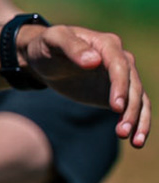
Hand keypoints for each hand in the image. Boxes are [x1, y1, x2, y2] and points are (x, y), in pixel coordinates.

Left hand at [21, 24, 148, 146]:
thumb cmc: (46, 45)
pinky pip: (132, 107)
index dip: (119, 86)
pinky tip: (135, 140)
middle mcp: (120, 59)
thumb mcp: (53, 40)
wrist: (43, 57)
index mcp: (107, 44)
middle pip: (133, 85)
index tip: (115, 106)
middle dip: (130, 109)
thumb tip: (94, 61)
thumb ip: (72, 47)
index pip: (119, 66)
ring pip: (138, 98)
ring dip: (138, 119)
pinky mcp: (116, 92)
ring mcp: (120, 77)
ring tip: (135, 141)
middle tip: (122, 132)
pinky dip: (137, 122)